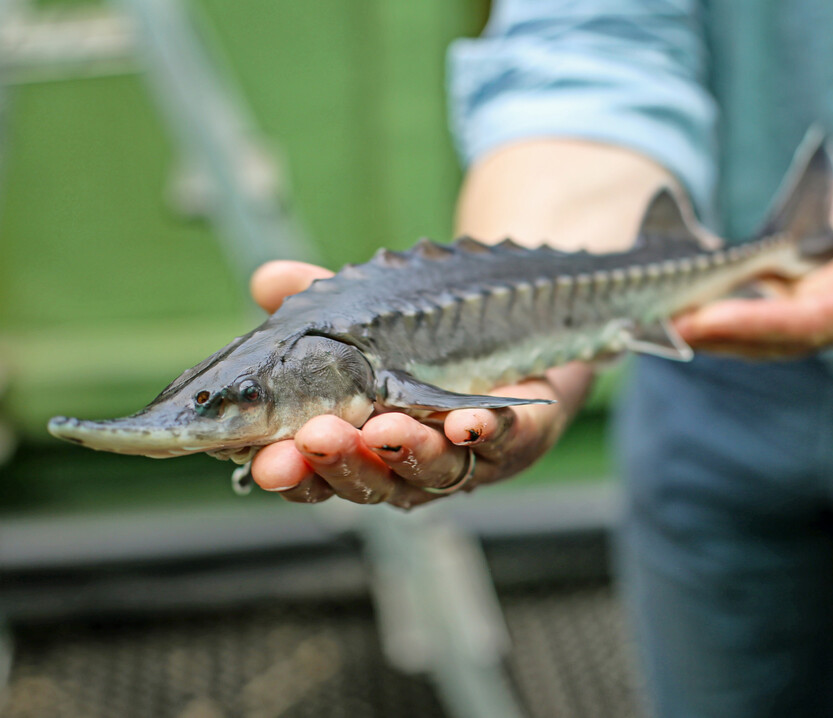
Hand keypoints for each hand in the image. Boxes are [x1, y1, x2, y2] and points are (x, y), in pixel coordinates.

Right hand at [246, 261, 586, 507]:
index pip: (315, 474)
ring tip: (384, 428)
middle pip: (371, 481)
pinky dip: (488, 431)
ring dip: (408, 450)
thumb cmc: (421, 336)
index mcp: (357, 448)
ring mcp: (467, 458)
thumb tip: (266, 280)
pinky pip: (506, 442)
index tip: (265, 462)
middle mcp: (408, 466)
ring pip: (436, 469)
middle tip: (318, 437)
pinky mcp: (520, 438)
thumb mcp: (359, 315)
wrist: (512, 321)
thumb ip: (312, 302)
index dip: (290, 473)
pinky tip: (468, 420)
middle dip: (342, 462)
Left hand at [674, 140, 832, 357]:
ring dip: (703, 325)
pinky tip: (668, 291)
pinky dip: (712, 301)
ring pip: (754, 329)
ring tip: (647, 317)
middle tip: (655, 324)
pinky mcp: (800, 292)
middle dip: (715, 333)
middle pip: (774, 337)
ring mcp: (821, 308)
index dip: (760, 324)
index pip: (819, 322)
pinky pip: (751, 304)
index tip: (707, 319)